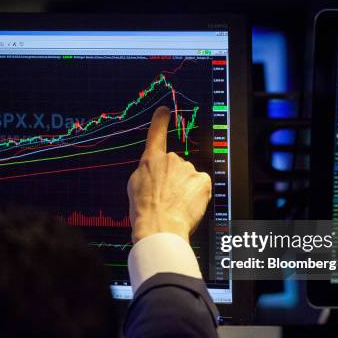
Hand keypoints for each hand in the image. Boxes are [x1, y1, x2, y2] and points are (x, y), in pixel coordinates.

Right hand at [127, 106, 211, 242]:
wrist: (159, 227)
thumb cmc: (144, 211)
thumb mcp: (135, 186)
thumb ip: (147, 171)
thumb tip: (157, 171)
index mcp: (151, 160)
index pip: (156, 134)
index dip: (160, 120)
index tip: (164, 110)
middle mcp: (171, 159)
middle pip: (175, 166)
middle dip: (173, 180)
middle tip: (165, 199)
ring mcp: (188, 168)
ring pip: (188, 177)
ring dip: (184, 189)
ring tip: (174, 207)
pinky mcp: (203, 180)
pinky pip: (201, 186)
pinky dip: (197, 195)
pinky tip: (187, 206)